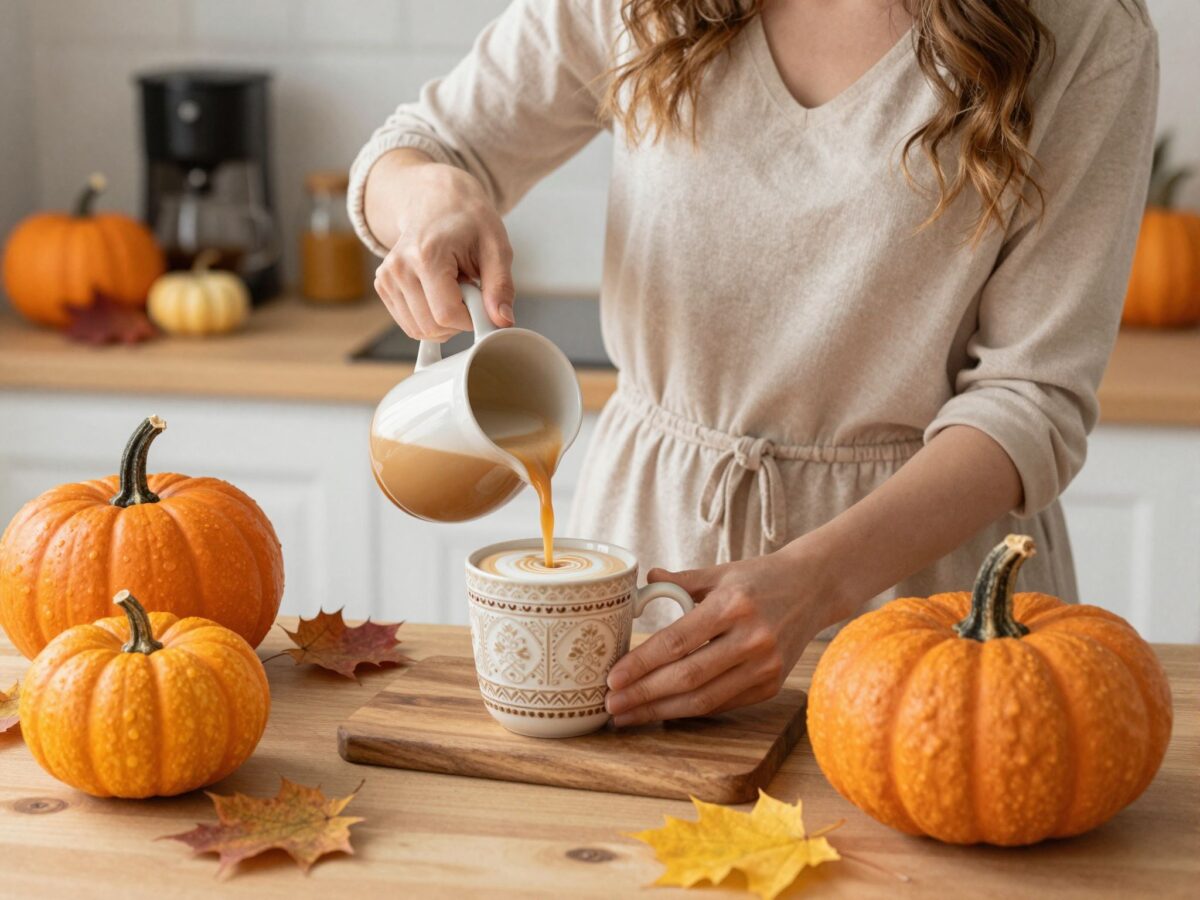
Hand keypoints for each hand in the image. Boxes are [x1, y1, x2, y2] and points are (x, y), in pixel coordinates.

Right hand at [367, 150, 514, 338]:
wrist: (437, 199)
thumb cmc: (468, 219)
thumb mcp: (496, 247)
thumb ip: (500, 286)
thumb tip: (502, 321)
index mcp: (426, 255)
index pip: (447, 315)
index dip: (472, 319)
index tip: (483, 302)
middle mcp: (399, 268)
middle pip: (431, 326)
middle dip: (458, 320)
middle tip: (469, 291)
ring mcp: (386, 278)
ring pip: (419, 330)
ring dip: (444, 321)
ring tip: (454, 288)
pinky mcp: (383, 286)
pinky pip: (410, 324)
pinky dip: (429, 318)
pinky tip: (438, 292)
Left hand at [605, 547, 838, 726]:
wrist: (814, 588)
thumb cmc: (759, 578)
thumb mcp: (720, 572)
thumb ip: (681, 581)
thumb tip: (645, 580)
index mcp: (732, 605)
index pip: (677, 641)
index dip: (642, 663)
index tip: (613, 678)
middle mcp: (751, 638)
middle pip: (687, 677)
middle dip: (644, 695)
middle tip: (611, 705)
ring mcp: (765, 666)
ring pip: (704, 699)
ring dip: (661, 712)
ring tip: (629, 716)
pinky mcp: (771, 685)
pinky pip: (723, 704)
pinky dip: (690, 710)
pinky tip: (664, 712)